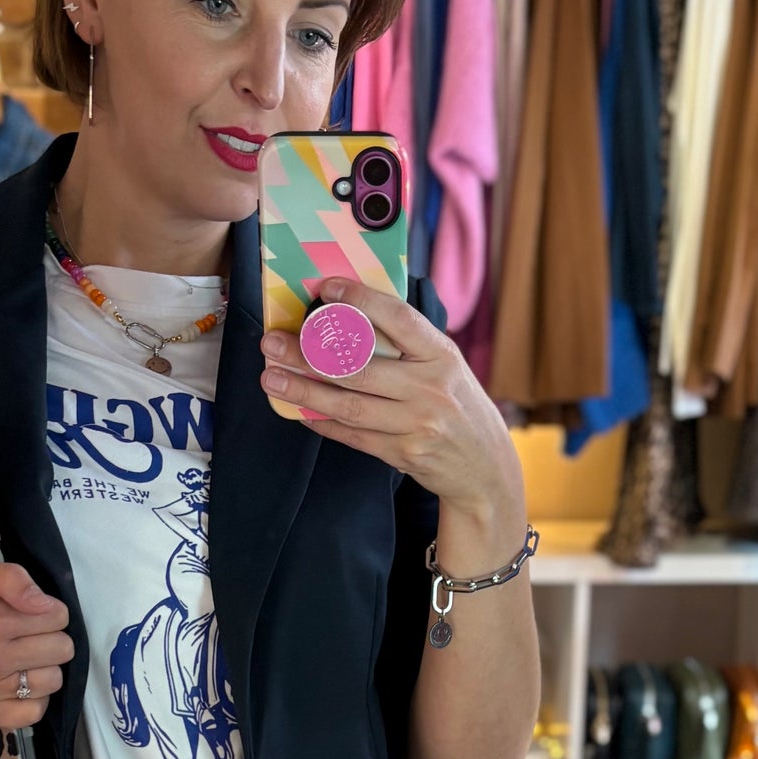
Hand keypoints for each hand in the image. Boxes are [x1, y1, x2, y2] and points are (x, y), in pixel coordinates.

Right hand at [0, 558, 72, 729]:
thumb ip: (10, 578)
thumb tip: (45, 604)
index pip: (58, 618)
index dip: (50, 609)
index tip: (30, 608)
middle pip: (61, 650)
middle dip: (50, 635)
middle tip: (25, 630)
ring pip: (53, 681)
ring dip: (44, 666)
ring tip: (20, 654)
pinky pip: (31, 714)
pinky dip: (34, 698)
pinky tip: (19, 680)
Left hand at [259, 277, 524, 521]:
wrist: (486, 468)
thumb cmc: (458, 406)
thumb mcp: (446, 367)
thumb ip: (409, 345)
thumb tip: (348, 316)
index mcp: (442, 356)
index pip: (398, 319)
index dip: (359, 301)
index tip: (324, 289)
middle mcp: (430, 389)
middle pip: (359, 367)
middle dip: (307, 354)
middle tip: (271, 343)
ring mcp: (417, 425)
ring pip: (349, 405)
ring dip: (304, 390)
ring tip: (271, 378)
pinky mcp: (403, 454)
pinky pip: (353, 435)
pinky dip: (322, 421)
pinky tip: (297, 409)